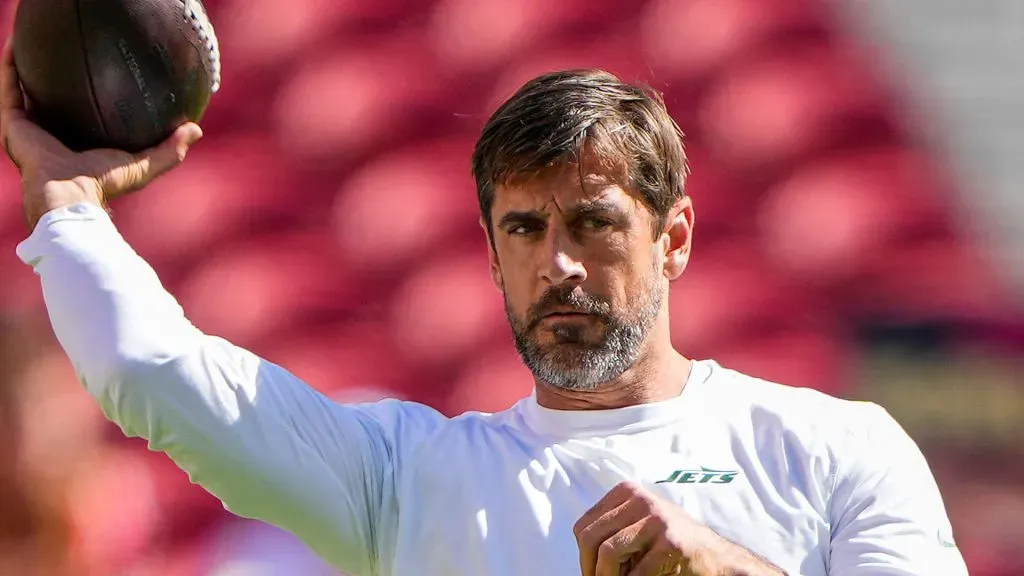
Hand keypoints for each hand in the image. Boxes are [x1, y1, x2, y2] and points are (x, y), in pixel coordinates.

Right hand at [1, 38, 202, 229]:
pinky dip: (10, 66)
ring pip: (24, 90)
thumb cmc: (106, 182)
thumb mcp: (145, 165)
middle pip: (51, 102)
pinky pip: (9, 87)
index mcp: (76, 145)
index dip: (87, 98)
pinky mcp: (13, 124)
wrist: (70, 193)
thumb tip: (196, 129)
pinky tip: (15, 44)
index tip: (100, 76)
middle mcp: (50, 136)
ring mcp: (28, 130)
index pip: (81, 118)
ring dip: (26, 67)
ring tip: (34, 41)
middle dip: (54, 80)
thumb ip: (170, 150)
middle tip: (67, 55)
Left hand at [574, 482, 786, 575]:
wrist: (716, 557)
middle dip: (589, 568)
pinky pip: (637, 571)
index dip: (582, 555)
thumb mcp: (638, 526)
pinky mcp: (671, 542)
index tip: (590, 573)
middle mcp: (641, 500)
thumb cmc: (670, 545)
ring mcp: (657, 520)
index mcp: (627, 492)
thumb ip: (612, 530)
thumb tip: (583, 559)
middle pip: (591, 537)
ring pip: (608, 552)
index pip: (585, 525)